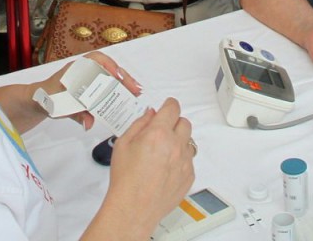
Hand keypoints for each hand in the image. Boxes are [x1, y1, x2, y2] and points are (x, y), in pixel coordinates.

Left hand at [36, 52, 143, 129]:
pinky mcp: (91, 89)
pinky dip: (116, 91)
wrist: (38, 101)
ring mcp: (89, 79)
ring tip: (135, 93)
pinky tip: (124, 99)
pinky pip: (106, 87)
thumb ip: (74, 113)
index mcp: (76, 69)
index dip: (109, 65)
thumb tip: (89, 123)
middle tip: (136, 90)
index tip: (117, 77)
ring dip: (123, 84)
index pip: (96, 59)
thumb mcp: (59, 106)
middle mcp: (85, 71)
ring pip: (110, 77)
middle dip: (124, 78)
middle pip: (108, 69)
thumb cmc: (47, 98)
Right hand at [105, 98, 194, 229]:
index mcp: (159, 133)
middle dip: (174, 123)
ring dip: (178, 141)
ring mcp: (185, 161)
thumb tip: (150, 114)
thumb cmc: (126, 179)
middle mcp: (176, 145)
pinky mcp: (189, 176)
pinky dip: (180, 160)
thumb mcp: (123, 143)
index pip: (173, 108)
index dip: (169, 105)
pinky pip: (189, 160)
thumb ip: (139, 124)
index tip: (166, 108)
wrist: (134, 208)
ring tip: (162, 153)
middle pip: (184, 122)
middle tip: (161, 132)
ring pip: (188, 142)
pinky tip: (164, 169)